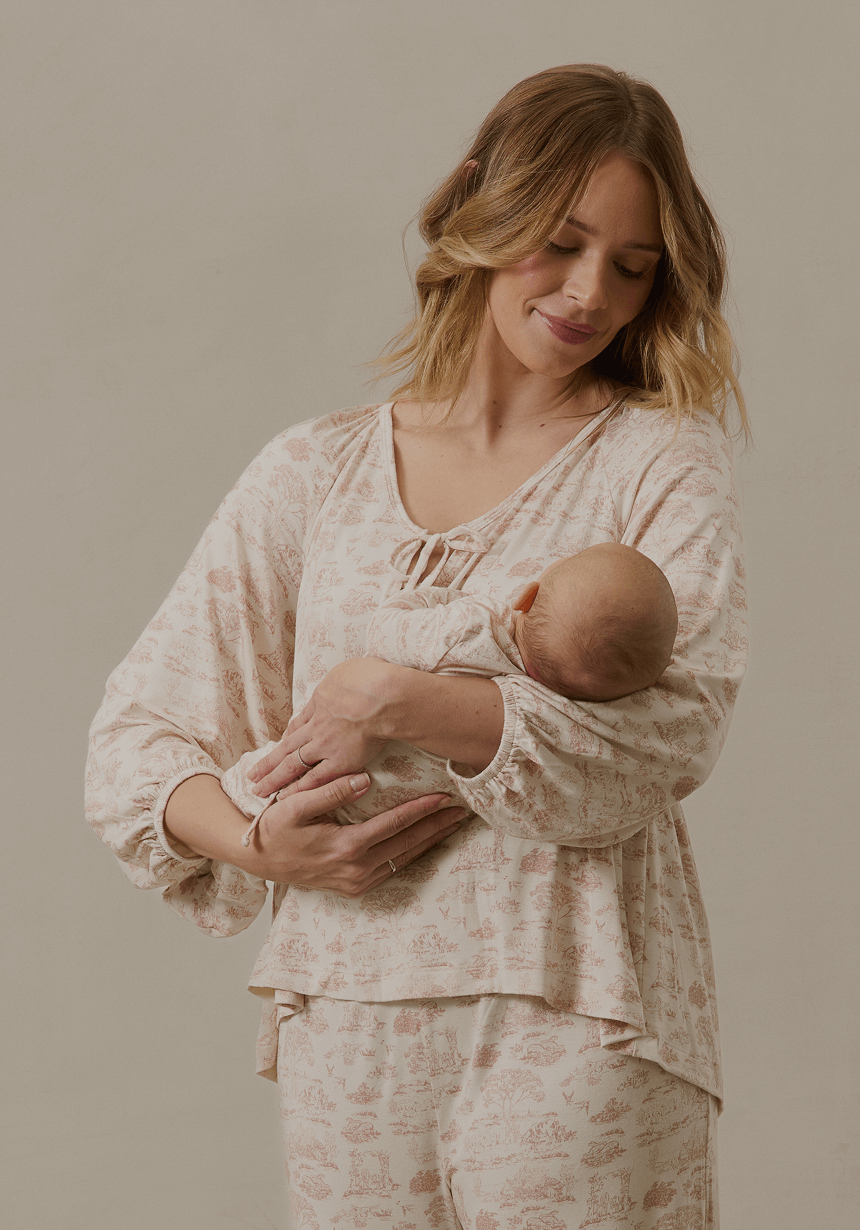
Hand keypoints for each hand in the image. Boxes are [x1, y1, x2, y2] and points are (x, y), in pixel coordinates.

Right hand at [246, 773, 465, 894]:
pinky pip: (392, 869)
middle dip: (437, 827)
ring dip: (430, 842)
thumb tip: (364, 780)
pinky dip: (412, 854)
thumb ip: (330, 792)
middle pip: (408, 844)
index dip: (422, 810)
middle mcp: (356, 869)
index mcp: (346, 847)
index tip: (446, 797)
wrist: (257, 860)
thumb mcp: (295, 806)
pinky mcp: (354, 887)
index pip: (395, 824)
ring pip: (404, 859)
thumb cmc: (275, 828)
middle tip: (462, 812)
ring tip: (451, 825)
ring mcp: (356, 882)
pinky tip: (425, 842)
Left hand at [248, 657, 395, 797]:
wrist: (383, 696)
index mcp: (320, 701)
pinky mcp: (339, 761)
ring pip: (292, 763)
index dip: (289, 734)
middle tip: (252, 774)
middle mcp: (317, 725)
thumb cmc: (372, 678)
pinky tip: (286, 796)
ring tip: (259, 790)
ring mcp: (325, 744)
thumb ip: (340, 681)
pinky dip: (299, 788)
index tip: (281, 743)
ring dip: (274, 777)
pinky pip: (314, 778)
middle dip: (269, 761)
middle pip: (288, 745)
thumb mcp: (346, 671)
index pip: (301, 722)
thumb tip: (343, 681)